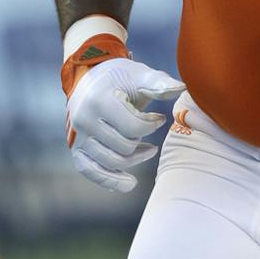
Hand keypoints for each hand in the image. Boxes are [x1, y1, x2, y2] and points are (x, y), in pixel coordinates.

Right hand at [64, 55, 182, 193]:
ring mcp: (77, 136)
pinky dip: (109, 181)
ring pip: (111, 162)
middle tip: (151, 132)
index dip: (153, 125)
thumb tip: (183, 87)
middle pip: (124, 147)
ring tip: (147, 150)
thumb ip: (159, 83)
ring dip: (134, 160)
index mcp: (99, 100)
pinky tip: (129, 183)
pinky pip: (90, 171)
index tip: (159, 118)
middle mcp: (83, 120)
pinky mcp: (76, 148)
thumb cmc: (119, 77)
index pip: (133, 127)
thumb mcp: (139, 75)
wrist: (89, 78)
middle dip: (143, 141)